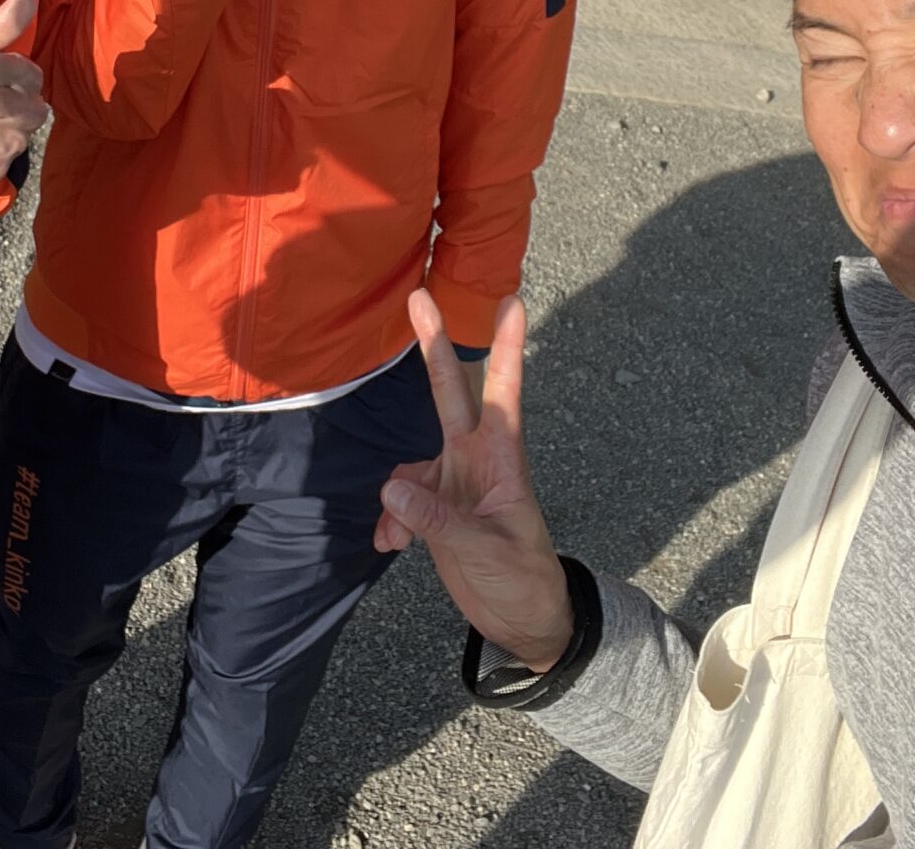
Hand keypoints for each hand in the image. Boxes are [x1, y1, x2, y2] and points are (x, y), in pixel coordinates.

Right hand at [376, 293, 572, 668]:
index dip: (507, 347)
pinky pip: (400, 500)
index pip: (505, 391)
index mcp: (501, 458)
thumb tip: (390, 489)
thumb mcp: (484, 551)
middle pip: (450, 392)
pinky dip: (391, 520)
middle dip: (435, 345)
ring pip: (409, 462)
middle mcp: (474, 458)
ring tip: (396, 539)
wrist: (524, 620)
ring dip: (396, 495)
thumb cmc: (522, 579)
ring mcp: (454, 480)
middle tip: (420, 295)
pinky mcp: (436, 508)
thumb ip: (437, 519)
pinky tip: (391, 546)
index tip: (512, 300)